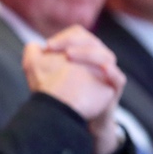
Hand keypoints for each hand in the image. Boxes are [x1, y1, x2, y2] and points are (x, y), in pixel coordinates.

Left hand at [23, 27, 125, 153]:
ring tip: (69, 55)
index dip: (63, 37)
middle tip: (54, 49)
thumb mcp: (42, 75)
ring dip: (88, 53)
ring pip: (106, 55)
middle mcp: (96, 59)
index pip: (78, 35)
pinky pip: (119, 78)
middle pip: (91, 41)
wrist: (70, 119)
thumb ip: (34, 58)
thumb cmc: (58, 94)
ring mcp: (107, 73)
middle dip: (72, 42)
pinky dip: (112, 72)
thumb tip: (33, 45)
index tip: (47, 46)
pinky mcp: (114, 89)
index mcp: (82, 52)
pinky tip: (102, 68)